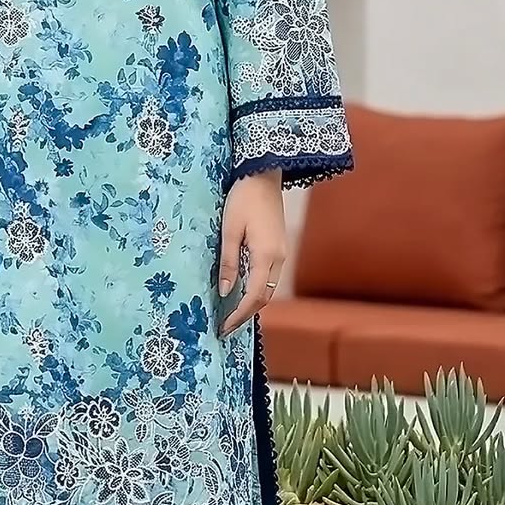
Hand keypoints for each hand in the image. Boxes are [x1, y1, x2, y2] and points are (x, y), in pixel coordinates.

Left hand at [217, 171, 285, 338]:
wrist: (263, 176)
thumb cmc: (243, 199)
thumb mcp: (229, 230)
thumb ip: (228, 262)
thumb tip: (226, 292)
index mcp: (266, 255)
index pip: (254, 296)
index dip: (239, 315)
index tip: (223, 328)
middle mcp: (279, 259)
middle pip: (265, 297)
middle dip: (245, 315)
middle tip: (225, 328)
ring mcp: (281, 253)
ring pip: (268, 289)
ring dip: (251, 304)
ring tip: (231, 316)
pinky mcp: (278, 248)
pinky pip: (269, 278)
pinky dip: (256, 291)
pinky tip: (242, 294)